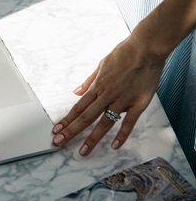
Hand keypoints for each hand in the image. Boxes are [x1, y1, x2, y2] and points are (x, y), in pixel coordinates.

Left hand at [52, 31, 165, 155]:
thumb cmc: (123, 54)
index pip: (78, 107)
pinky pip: (129, 122)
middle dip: (71, 131)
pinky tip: (114, 146)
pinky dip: (122, 135)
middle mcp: (106, 95)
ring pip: (104, 123)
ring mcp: (122, 100)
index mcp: (97, 87)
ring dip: (92, 138)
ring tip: (82, 151)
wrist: (145, 48)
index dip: (67, 120)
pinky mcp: (138, 103)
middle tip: (59, 142)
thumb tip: (76, 92)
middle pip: (86, 117)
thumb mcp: (101, 65)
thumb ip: (89, 81)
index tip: (57, 129)